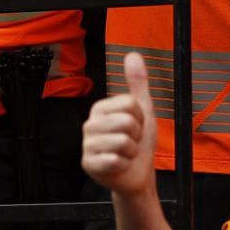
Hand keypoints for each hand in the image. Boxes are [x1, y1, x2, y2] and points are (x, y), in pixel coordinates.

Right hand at [81, 52, 157, 196]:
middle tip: (131, 142)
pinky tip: (118, 165)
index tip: (136, 127)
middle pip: (126, 122)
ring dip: (132, 152)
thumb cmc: (138, 143)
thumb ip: (137, 83)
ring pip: (123, 142)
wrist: (136, 175)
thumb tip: (132, 54)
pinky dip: (123, 165)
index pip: (129, 104)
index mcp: (100, 109)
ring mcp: (87, 145)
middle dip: (137, 136)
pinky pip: (114, 160)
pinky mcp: (88, 164)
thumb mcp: (142, 111)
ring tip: (125, 154)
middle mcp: (89, 124)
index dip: (141, 118)